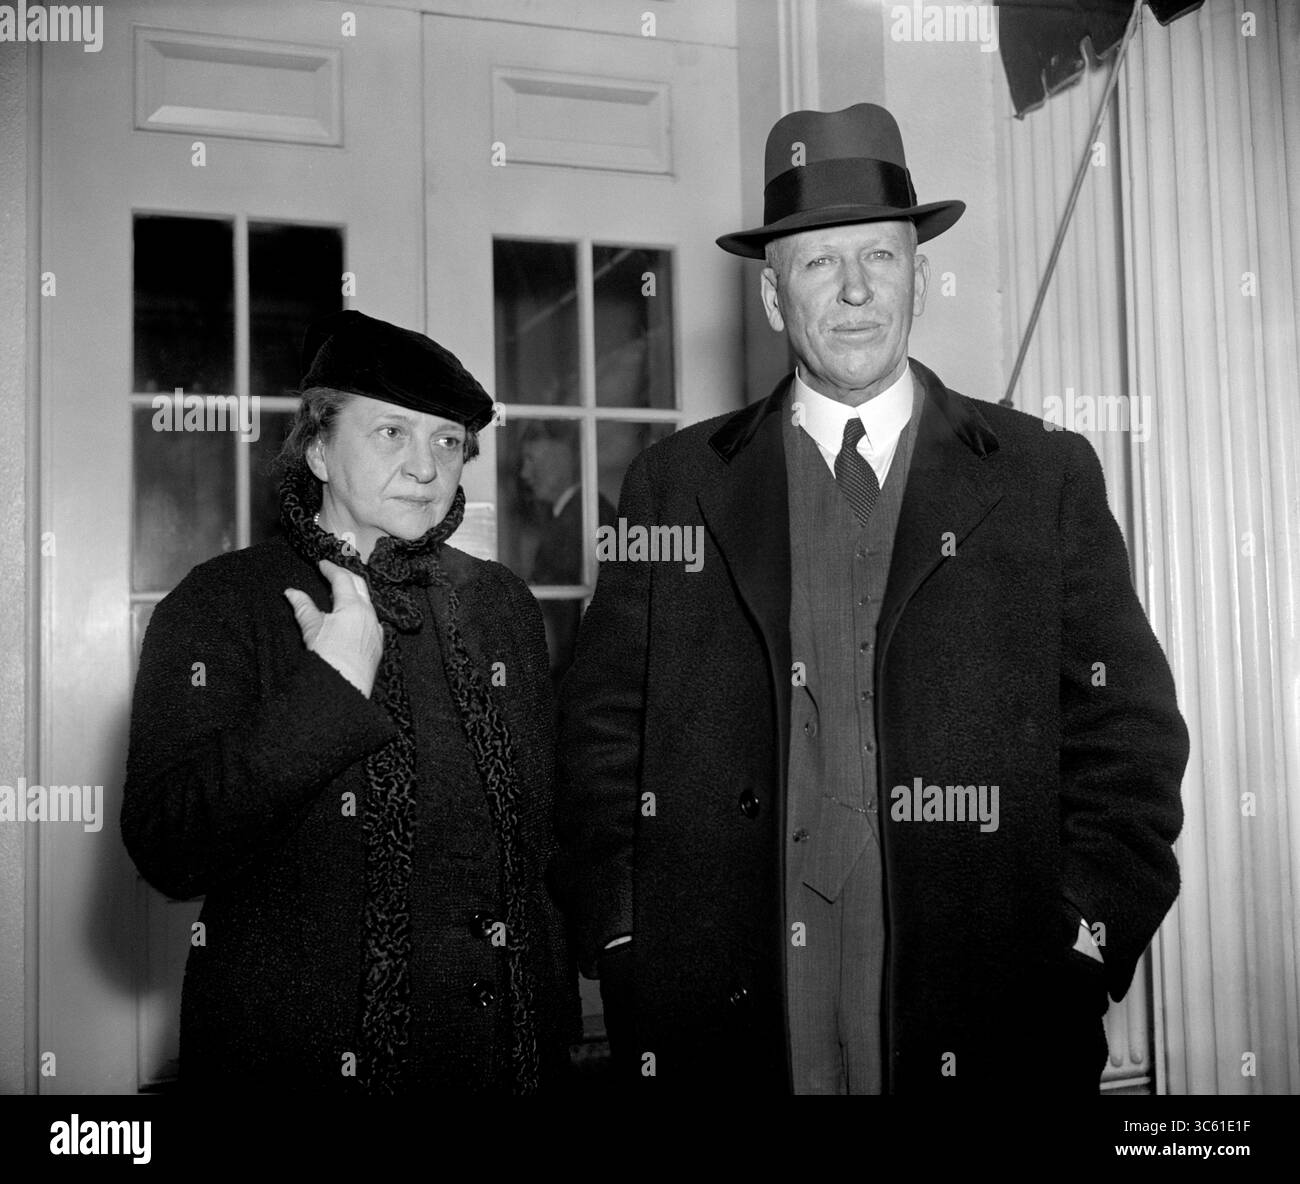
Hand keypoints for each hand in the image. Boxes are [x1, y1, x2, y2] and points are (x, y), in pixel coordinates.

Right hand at [284, 560, 383, 697]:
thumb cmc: (328, 659)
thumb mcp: (311, 628)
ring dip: (355, 594)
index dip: (331, 569)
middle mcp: (369, 614)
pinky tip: (353, 617)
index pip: (343, 579)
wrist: (345, 685)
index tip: (323, 564)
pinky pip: (372, 619)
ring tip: (340, 594)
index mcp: (353, 607)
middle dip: (346, 576)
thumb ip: (302, 606)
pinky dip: (362, 611)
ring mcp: (376, 629)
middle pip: (359, 586)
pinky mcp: (377, 643)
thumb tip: (291, 592)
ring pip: (367, 602)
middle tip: (333, 572)